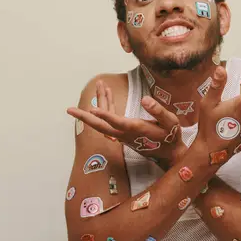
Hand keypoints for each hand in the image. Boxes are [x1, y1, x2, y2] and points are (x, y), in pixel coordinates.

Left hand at [67, 80, 182, 163]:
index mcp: (137, 129)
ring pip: (104, 123)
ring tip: (98, 86)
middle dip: (85, 118)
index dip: (105, 115)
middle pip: (101, 127)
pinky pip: (110, 121)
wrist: (170, 154)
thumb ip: (158, 111)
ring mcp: (123, 135)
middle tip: (69, 110)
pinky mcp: (124, 134)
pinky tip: (106, 96)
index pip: (117, 122)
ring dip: (97, 106)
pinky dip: (106, 108)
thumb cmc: (171, 136)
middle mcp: (126, 134)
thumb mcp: (171, 122)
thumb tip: (145, 99)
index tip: (92, 109)